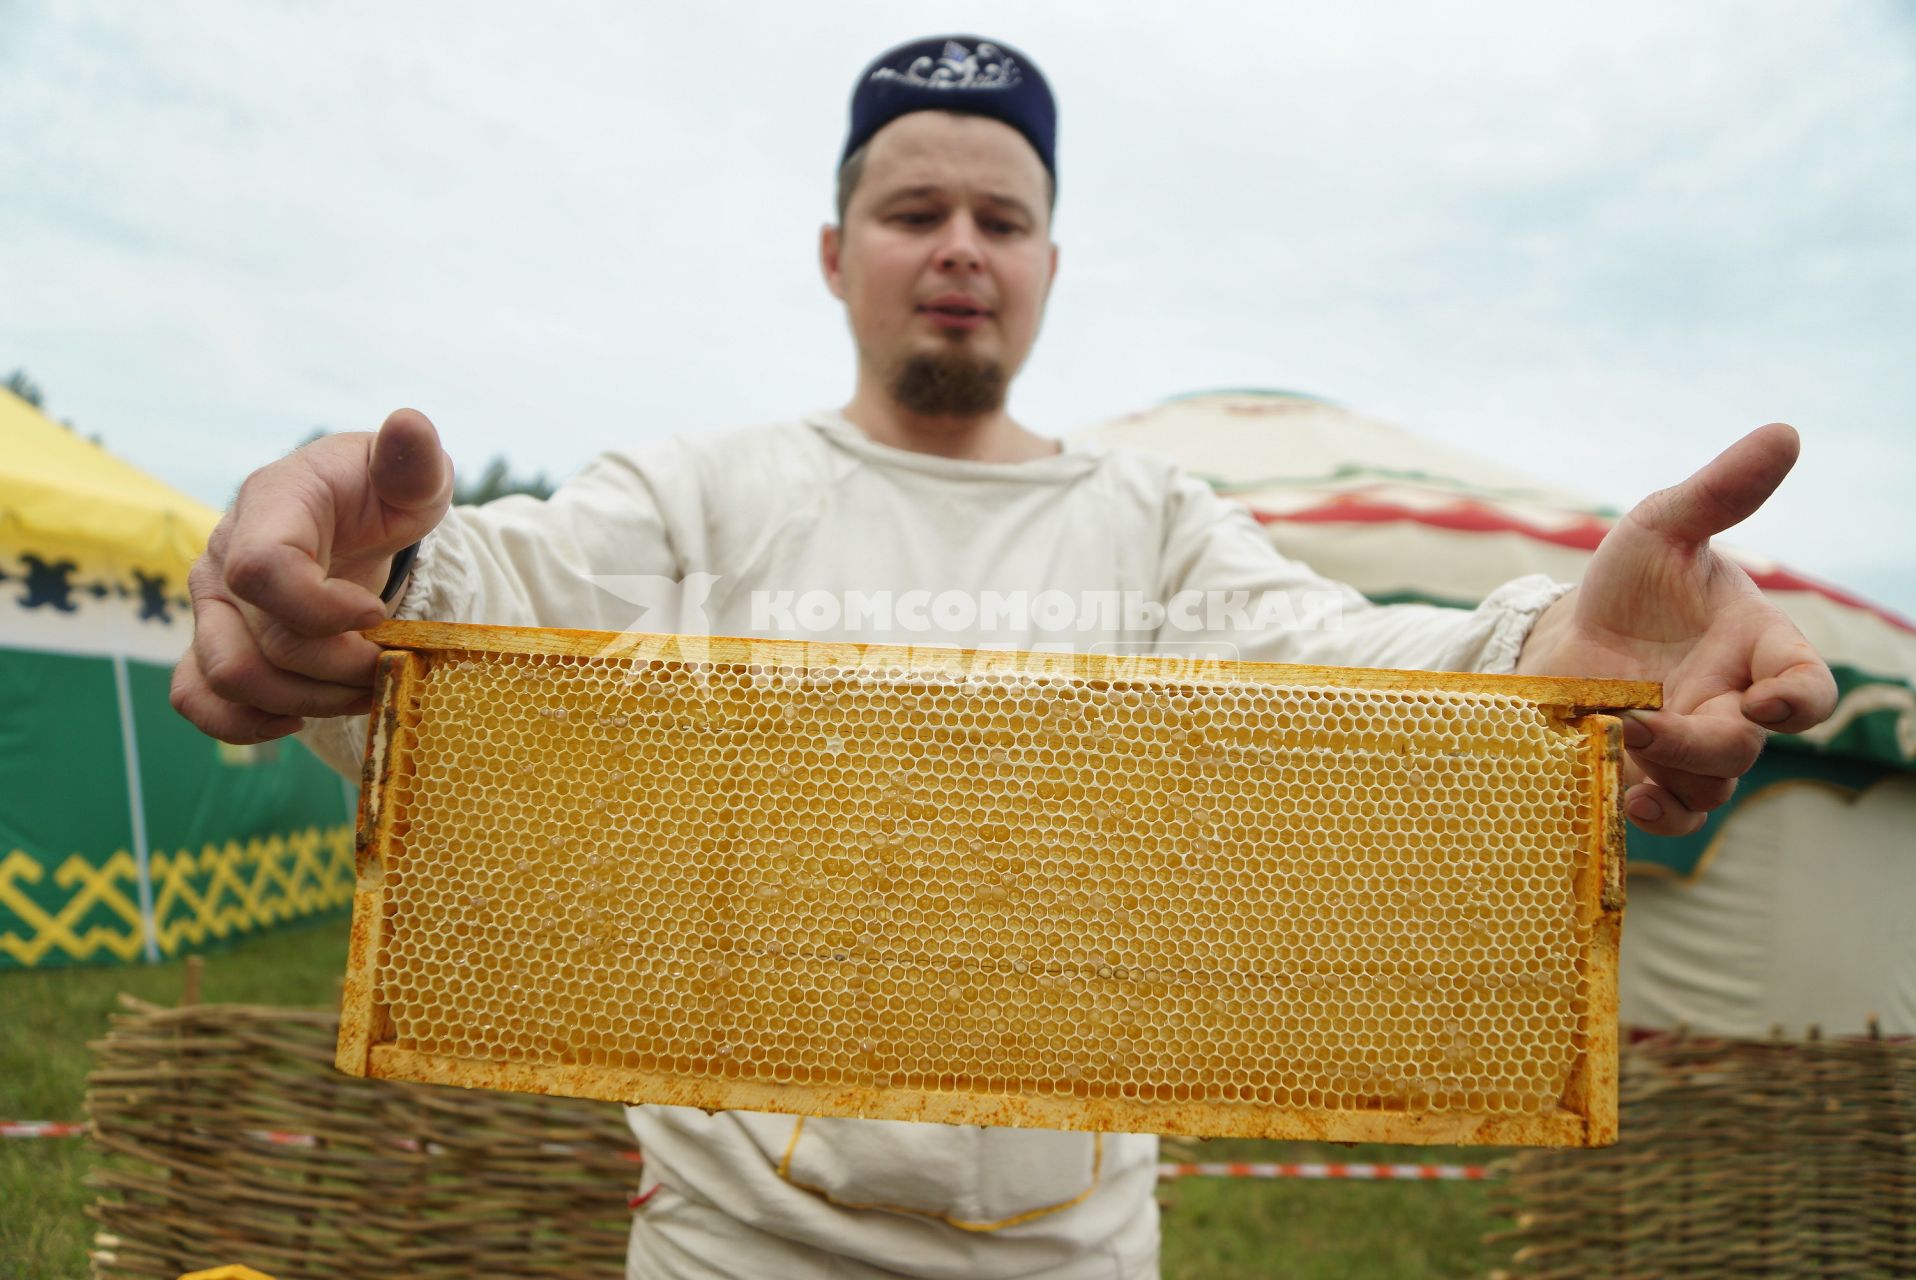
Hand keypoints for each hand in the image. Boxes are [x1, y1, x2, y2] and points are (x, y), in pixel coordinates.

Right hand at [170, 409, 453, 743]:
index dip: (321, 610)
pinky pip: (199, 701)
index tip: (377, 615)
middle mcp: (223, 557)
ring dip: (306, 704)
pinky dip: (249, 724)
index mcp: (269, 506)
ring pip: (229, 680)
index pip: (261, 570)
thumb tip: (409, 426)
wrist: (355, 516)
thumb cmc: (382, 491)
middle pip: (254, 645)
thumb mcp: (411, 472)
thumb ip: (413, 456)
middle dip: (335, 671)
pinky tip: (303, 716)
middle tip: (390, 667)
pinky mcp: (213, 644)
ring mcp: (212, 606)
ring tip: (364, 690)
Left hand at [1517, 423, 1836, 835]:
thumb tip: (1784, 432)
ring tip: (1619, 744)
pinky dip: (1655, 816)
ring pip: (1709, 787)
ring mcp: (1692, 748)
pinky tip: (1626, 801)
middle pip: (1745, 749)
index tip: (1765, 703)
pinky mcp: (1648, 775)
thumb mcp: (1663, 526)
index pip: (1808, 688)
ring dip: (1669, 777)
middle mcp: (1733, 705)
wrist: (1569, 629)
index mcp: (1755, 648)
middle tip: (1640, 724)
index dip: (1798, 703)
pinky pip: (1671, 815)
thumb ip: (1720, 492)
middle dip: (1699, 744)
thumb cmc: (1631, 580)